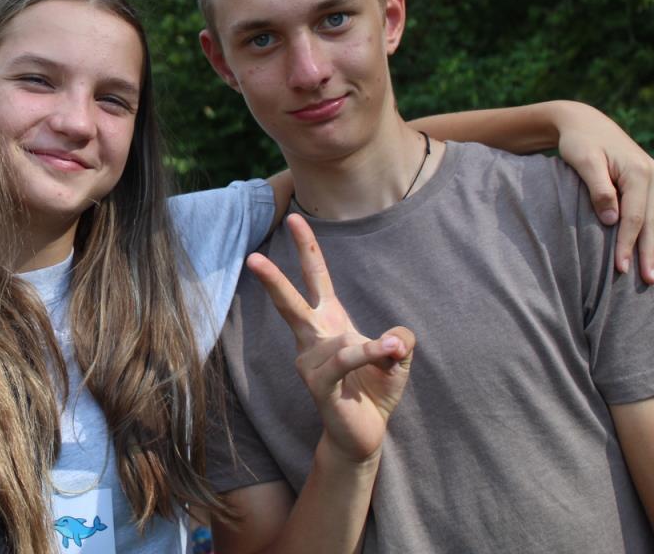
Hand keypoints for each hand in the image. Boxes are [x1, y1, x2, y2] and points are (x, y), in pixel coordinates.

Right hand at [249, 214, 414, 461]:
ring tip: (393, 350)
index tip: (295, 218)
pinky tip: (388, 353)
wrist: (363, 435)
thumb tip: (398, 338)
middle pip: (291, 303)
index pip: (315, 278)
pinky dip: (368, 355)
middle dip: (273, 280)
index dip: (307, 249)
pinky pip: (343, 363)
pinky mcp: (321, 388)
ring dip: (371, 348)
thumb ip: (401, 341)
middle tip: (252, 258)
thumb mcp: (398, 358)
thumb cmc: (373, 390)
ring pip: (338, 342)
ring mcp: (312, 364)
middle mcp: (314, 339)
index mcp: (329, 322)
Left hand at [555, 104, 653, 282]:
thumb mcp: (584, 161)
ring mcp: (652, 179)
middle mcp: (651, 175)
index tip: (622, 268)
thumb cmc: (578, 142)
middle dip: (651, 254)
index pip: (634, 217)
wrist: (583, 122)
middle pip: (652, 222)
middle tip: (649, 281)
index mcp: (637, 171)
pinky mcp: (646, 183)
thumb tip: (612, 221)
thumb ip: (599, 189)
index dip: (628, 244)